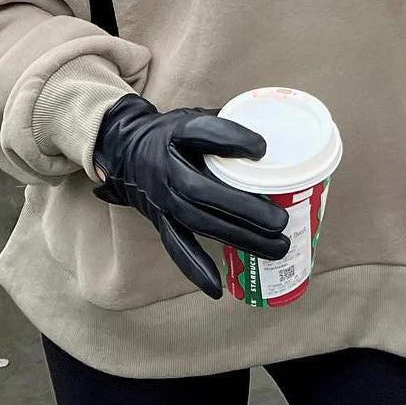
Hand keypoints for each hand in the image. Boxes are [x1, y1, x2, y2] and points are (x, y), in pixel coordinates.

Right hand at [92, 93, 289, 299]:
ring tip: (276, 247)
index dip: (231, 139)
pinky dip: (196, 268)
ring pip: (200, 222)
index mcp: (177, 134)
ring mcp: (162, 198)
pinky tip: (217, 288)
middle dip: (244, 208)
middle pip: (204, 190)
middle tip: (280, 221)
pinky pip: (177, 246)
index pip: (203, 133)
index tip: (262, 148)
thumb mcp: (193, 116)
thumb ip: (227, 122)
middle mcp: (167, 168)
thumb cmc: (171, 134)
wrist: (125, 152)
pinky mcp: (160, 220)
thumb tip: (278, 131)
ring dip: (239, 238)